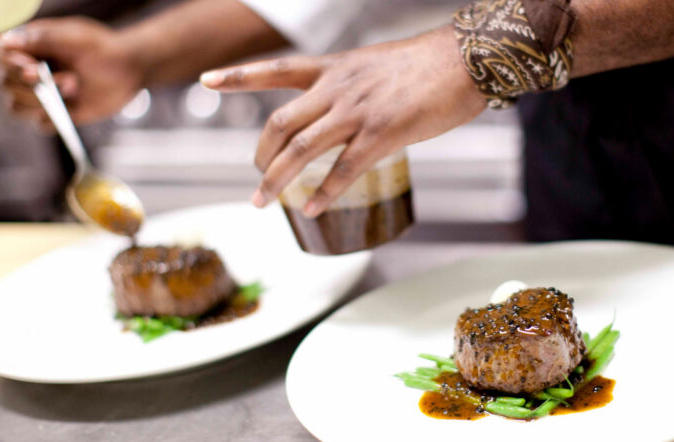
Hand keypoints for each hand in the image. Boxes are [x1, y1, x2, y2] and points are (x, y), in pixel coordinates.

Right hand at [0, 17, 143, 128]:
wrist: (129, 71)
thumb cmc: (102, 49)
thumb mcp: (75, 38)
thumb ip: (43, 39)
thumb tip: (9, 43)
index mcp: (29, 46)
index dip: (9, 64)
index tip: (33, 69)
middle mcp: (28, 70)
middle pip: (7, 84)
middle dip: (36, 86)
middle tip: (70, 79)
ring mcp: (40, 94)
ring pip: (16, 107)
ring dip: (41, 104)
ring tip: (73, 89)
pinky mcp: (55, 114)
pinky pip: (41, 125)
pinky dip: (53, 121)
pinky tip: (72, 110)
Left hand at [201, 26, 485, 216]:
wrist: (466, 59)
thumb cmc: (429, 64)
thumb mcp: (376, 65)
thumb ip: (353, 87)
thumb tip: (344, 108)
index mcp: (334, 68)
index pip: (275, 70)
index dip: (238, 77)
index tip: (207, 81)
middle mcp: (337, 88)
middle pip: (280, 123)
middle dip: (261, 155)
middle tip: (256, 179)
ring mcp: (357, 111)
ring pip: (301, 149)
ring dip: (276, 180)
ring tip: (263, 202)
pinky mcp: (382, 133)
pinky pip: (343, 169)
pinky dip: (324, 193)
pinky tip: (313, 210)